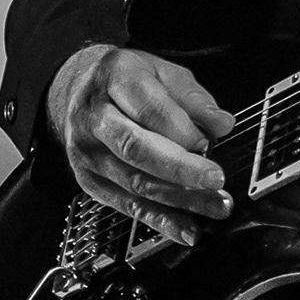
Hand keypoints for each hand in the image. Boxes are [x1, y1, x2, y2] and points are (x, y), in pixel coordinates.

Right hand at [46, 44, 235, 244]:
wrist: (78, 91)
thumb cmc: (125, 80)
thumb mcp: (162, 71)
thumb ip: (193, 98)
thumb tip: (221, 124)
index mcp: (115, 80)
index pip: (149, 110)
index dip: (182, 130)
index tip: (210, 144)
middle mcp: (95, 118)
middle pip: (137, 149)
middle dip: (181, 169)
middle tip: (215, 180)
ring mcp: (88, 152)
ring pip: (134, 182)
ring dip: (179, 200)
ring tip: (214, 206)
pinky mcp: (89, 180)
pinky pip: (127, 205)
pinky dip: (159, 220)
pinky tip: (185, 228)